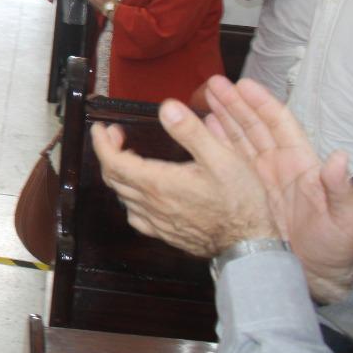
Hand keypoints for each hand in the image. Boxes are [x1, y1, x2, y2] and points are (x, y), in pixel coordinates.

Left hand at [91, 99, 277, 258]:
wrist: (251, 244)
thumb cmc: (241, 201)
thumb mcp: (222, 158)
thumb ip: (191, 131)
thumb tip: (167, 108)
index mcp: (158, 184)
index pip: (113, 163)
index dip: (102, 144)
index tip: (101, 129)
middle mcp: (152, 205)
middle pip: (114, 179)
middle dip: (109, 153)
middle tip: (116, 136)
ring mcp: (157, 223)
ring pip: (123, 197)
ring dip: (119, 175)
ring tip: (129, 158)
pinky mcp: (166, 234)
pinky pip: (136, 216)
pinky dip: (130, 199)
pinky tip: (142, 193)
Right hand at [201, 76, 352, 302]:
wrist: (317, 275)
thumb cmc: (336, 248)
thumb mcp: (345, 219)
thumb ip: (341, 190)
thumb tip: (340, 159)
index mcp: (302, 165)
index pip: (280, 125)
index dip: (261, 104)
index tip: (243, 85)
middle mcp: (279, 166)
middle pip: (254, 127)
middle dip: (234, 104)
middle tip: (212, 84)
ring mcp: (261, 179)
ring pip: (238, 141)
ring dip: (221, 119)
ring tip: (201, 99)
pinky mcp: (246, 194)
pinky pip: (228, 163)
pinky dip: (215, 145)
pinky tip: (201, 132)